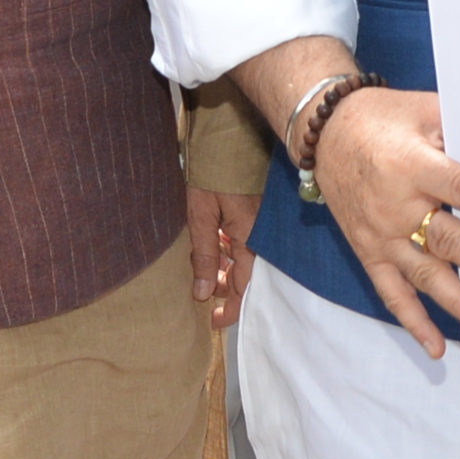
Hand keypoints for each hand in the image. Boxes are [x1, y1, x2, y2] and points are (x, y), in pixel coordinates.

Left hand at [186, 183, 255, 329]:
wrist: (226, 136)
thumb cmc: (212, 174)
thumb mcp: (200, 216)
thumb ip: (204, 256)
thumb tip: (203, 294)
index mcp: (249, 240)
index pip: (245, 288)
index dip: (231, 309)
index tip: (214, 322)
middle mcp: (259, 236)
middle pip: (246, 275)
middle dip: (225, 287)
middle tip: (203, 293)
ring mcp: (257, 224)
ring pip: (243, 258)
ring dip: (225, 267)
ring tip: (203, 266)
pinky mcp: (253, 213)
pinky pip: (243, 241)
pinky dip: (228, 249)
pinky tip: (213, 244)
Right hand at [314, 86, 459, 358]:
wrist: (325, 131)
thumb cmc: (383, 117)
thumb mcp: (422, 109)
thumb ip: (459, 127)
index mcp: (413, 165)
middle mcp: (396, 205)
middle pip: (447, 238)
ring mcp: (381, 234)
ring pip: (423, 273)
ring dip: (456, 301)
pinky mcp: (368, 252)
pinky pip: (391, 292)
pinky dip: (413, 321)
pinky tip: (436, 347)